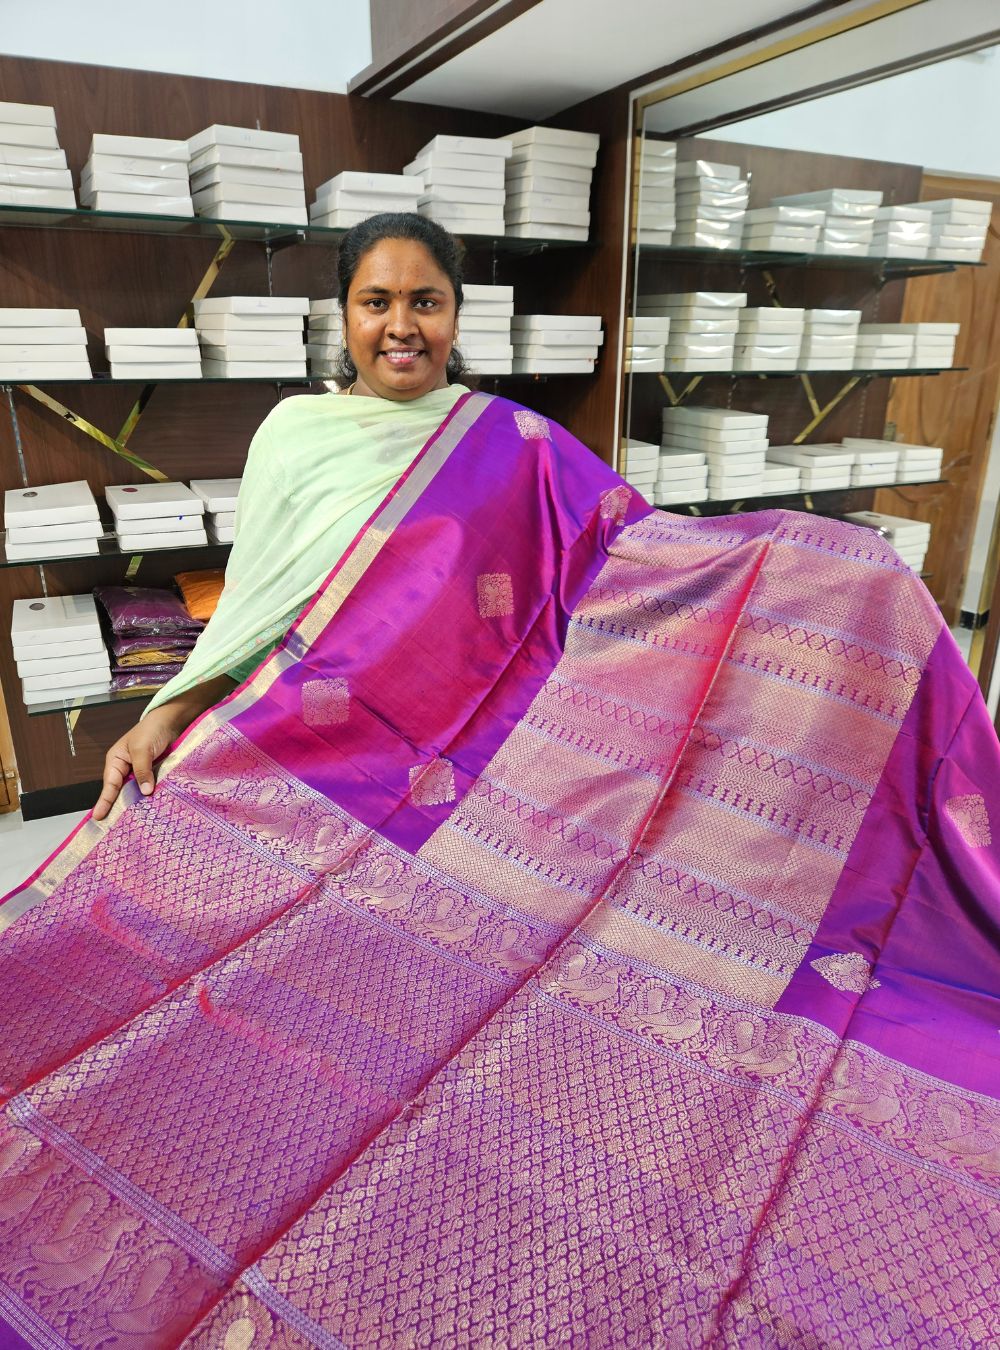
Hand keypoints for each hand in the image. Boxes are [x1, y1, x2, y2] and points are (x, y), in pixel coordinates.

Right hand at [93, 706, 182, 821]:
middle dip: (118, 806)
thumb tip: (144, 791)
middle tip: (113, 826)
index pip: (109, 784)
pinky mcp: (154, 773)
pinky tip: (152, 808)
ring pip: (135, 791)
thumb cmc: (152, 729)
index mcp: (116, 760)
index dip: (104, 801)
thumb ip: (142, 770)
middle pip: (120, 791)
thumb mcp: (142, 749)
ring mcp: (140, 772)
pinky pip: (150, 787)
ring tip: (133, 822)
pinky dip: (150, 797)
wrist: (172, 721)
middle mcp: (126, 768)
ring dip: (136, 803)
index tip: (98, 816)